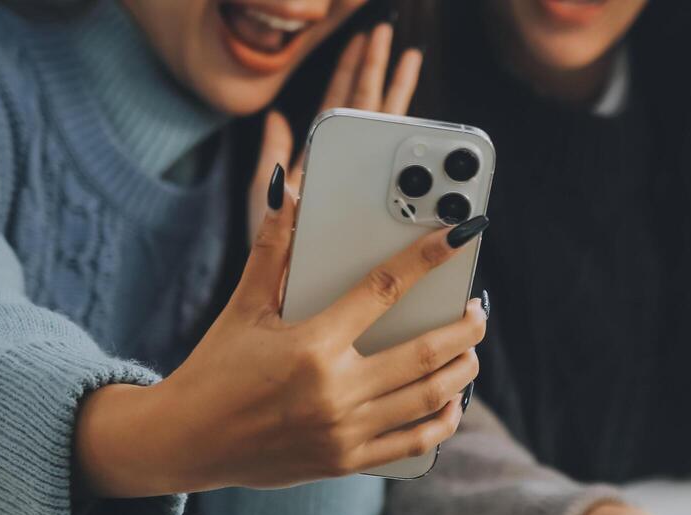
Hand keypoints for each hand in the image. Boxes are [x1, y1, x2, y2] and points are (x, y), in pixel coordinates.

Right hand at [76, 175, 488, 495]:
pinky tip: (453, 402)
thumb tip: (287, 193)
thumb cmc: (214, 369)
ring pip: (428, 398)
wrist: (187, 441)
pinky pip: (413, 443)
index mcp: (311, 344)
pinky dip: (442, 421)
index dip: (427, 258)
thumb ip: (272, 251)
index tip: (460, 237)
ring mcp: (344, 431)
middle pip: (425, 352)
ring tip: (470, 351)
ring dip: (462, 372)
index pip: (383, 289)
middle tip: (479, 310)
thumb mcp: (242, 307)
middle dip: (465, 327)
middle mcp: (334, 390)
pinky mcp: (346, 461)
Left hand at [246, 22, 422, 245]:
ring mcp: (366, 191)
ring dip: (399, 96)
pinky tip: (427, 126)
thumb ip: (272, 159)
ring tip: (410, 60)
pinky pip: (401, 177)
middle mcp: (347, 173)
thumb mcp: (263, 203)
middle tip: (390, 36)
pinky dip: (414, 152)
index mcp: (321, 163)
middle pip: (369, 111)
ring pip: (388, 136)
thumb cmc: (270, 260)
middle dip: (380, 70)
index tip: (367, 39)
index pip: (340, 106)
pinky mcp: (381, 214)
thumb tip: (275, 117)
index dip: (353, 70)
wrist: (285, 301)